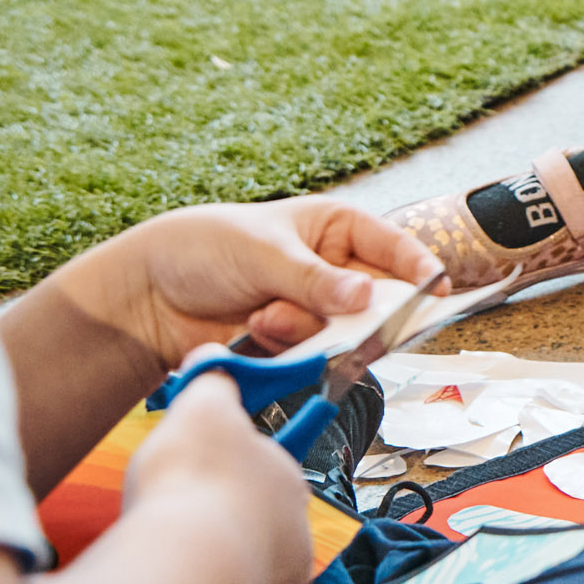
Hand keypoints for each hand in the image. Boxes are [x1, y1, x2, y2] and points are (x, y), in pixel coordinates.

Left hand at [55, 197, 444, 372]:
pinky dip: (289, 348)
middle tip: (352, 324)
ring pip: (346, 333)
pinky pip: (315, 355)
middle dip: (359, 313)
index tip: (435, 289)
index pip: (394, 247)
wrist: (148, 296)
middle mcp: (333, 270)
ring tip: (264, 317)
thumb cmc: (204, 248)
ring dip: (309, 330)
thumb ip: (316, 280)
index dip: (418, 268)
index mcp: (335, 228)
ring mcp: (313, 310)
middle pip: (379, 299)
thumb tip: (365, 300)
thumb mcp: (264, 252)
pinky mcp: (293, 345)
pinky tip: (254, 330)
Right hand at [120, 365, 310, 583]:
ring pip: (242, 571)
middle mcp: (294, 542)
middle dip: (220, 516)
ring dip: (210, 563)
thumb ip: (212, 384)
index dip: (232, 463)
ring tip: (163, 559)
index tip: (201, 468)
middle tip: (172, 514)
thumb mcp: (202, 410)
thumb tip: (213, 360)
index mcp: (288, 484)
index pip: (267, 466)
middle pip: (256, 523)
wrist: (181, 583)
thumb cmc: (193, 490)